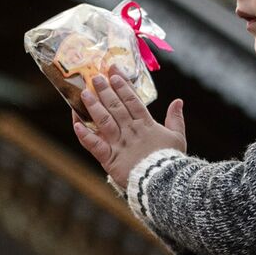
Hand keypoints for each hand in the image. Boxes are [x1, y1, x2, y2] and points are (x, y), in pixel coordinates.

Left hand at [72, 71, 185, 188]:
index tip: (114, 72)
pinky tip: (77, 124)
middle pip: (116, 106)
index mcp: (146, 124)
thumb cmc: (170, 161)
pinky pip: (95, 145)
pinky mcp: (110, 159)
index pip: (132, 100)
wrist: (163, 183)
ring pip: (104, 120)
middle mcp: (130, 131)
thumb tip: (178, 101)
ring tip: (85, 93)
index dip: (123, 85)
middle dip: (105, 90)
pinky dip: (85, 135)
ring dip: (93, 106)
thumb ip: (176, 119)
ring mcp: (119, 144)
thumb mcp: (177, 138)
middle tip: (96, 77)